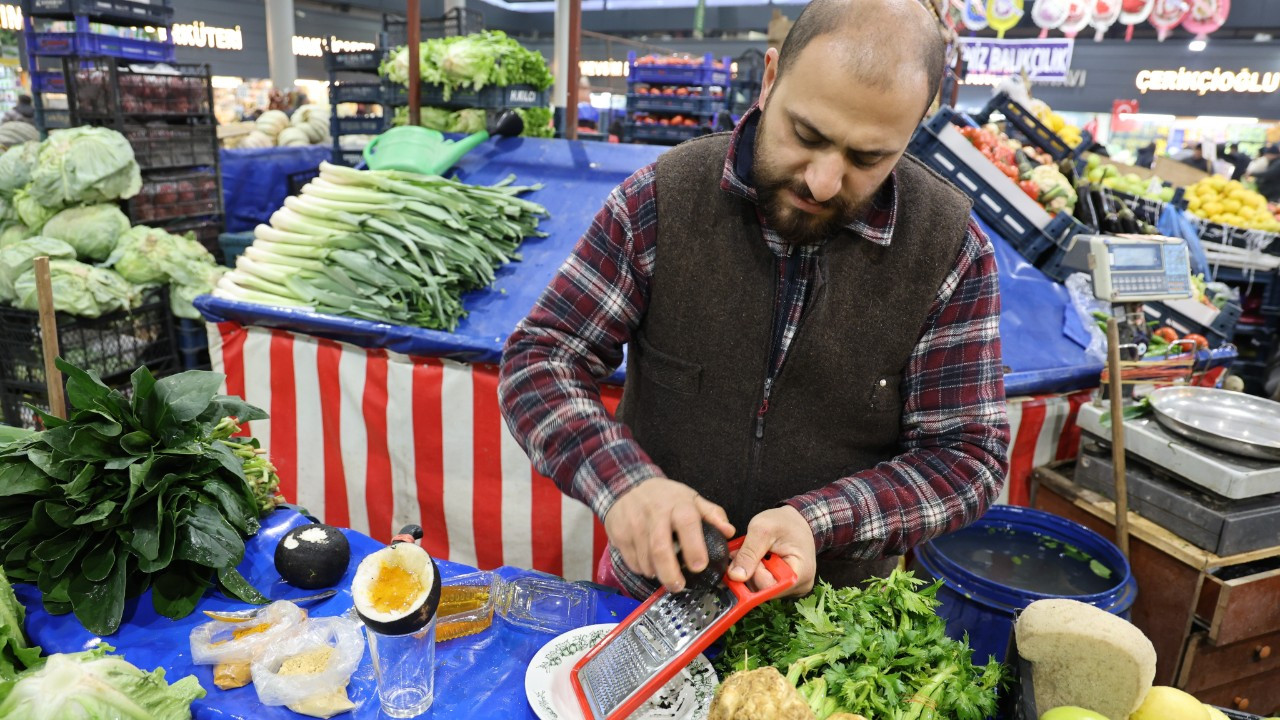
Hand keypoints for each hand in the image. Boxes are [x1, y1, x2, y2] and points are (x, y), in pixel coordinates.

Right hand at [604, 478, 733, 592]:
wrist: (626, 486)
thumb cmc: (665, 497)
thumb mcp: (691, 498)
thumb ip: (712, 514)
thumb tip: (729, 532)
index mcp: (677, 504)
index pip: (687, 523)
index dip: (694, 547)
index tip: (699, 567)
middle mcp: (654, 513)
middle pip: (660, 548)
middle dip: (670, 573)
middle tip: (679, 586)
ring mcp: (634, 524)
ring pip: (645, 558)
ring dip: (657, 573)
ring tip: (666, 576)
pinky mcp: (619, 534)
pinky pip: (632, 561)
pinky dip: (643, 569)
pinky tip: (650, 566)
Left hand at [728, 506, 815, 596]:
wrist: (796, 521)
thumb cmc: (784, 522)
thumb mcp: (762, 529)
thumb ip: (748, 553)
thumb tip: (735, 576)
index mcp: (801, 573)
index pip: (769, 586)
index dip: (754, 572)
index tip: (752, 554)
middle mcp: (799, 586)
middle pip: (764, 590)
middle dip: (750, 571)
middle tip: (746, 551)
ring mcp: (792, 589)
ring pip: (760, 589)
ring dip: (750, 571)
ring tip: (753, 553)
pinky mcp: (784, 587)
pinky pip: (763, 586)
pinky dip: (755, 573)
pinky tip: (758, 559)